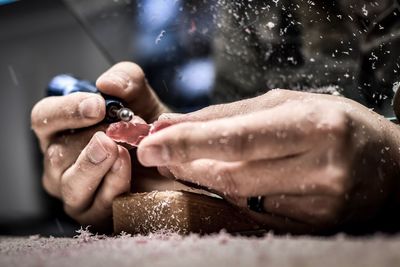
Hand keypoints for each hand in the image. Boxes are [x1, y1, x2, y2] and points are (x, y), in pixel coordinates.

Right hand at [31, 62, 167, 229]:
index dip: (66, 111)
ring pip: (70, 182)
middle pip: (57, 153)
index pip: (44, 118)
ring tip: (119, 149)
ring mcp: (75, 191)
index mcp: (63, 130)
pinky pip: (95, 204)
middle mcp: (62, 162)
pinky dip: (112, 184)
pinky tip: (127, 168)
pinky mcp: (94, 214)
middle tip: (119, 130)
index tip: (97, 106)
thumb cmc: (148, 128)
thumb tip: (107, 82)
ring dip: (96, 163)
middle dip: (91, 139)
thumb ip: (126, 81)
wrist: (172, 159)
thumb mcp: (141, 98)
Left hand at [137, 90, 399, 232]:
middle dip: (187, 164)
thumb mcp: (284, 104)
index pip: (238, 138)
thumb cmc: (330, 123)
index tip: (150, 144)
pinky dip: (236, 194)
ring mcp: (320, 204)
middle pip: (232, 174)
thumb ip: (226, 116)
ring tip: (193, 162)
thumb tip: (172, 124)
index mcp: (315, 126)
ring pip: (240, 195)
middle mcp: (321, 167)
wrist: (386, 163)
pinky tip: (235, 179)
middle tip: (160, 153)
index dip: (189, 142)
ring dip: (207, 179)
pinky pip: (257, 211)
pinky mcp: (315, 225)